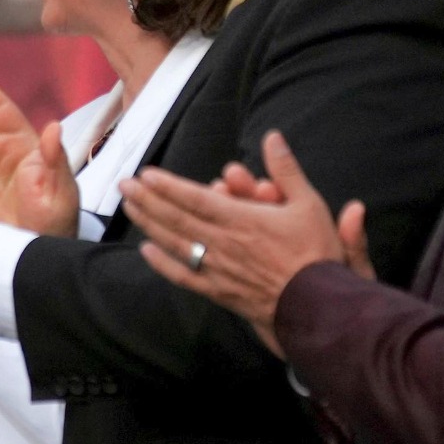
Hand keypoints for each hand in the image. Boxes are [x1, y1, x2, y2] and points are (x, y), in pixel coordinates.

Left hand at [118, 130, 360, 355]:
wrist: (319, 306)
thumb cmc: (316, 254)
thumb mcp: (309, 204)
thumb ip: (286, 169)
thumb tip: (273, 137)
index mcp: (242, 220)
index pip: (195, 199)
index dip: (168, 186)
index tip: (146, 174)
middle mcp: (223, 243)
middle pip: (176, 218)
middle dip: (147, 199)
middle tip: (123, 185)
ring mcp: (217, 268)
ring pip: (174, 243)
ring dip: (148, 223)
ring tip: (129, 207)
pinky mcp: (218, 290)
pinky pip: (184, 276)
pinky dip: (163, 263)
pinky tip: (146, 251)